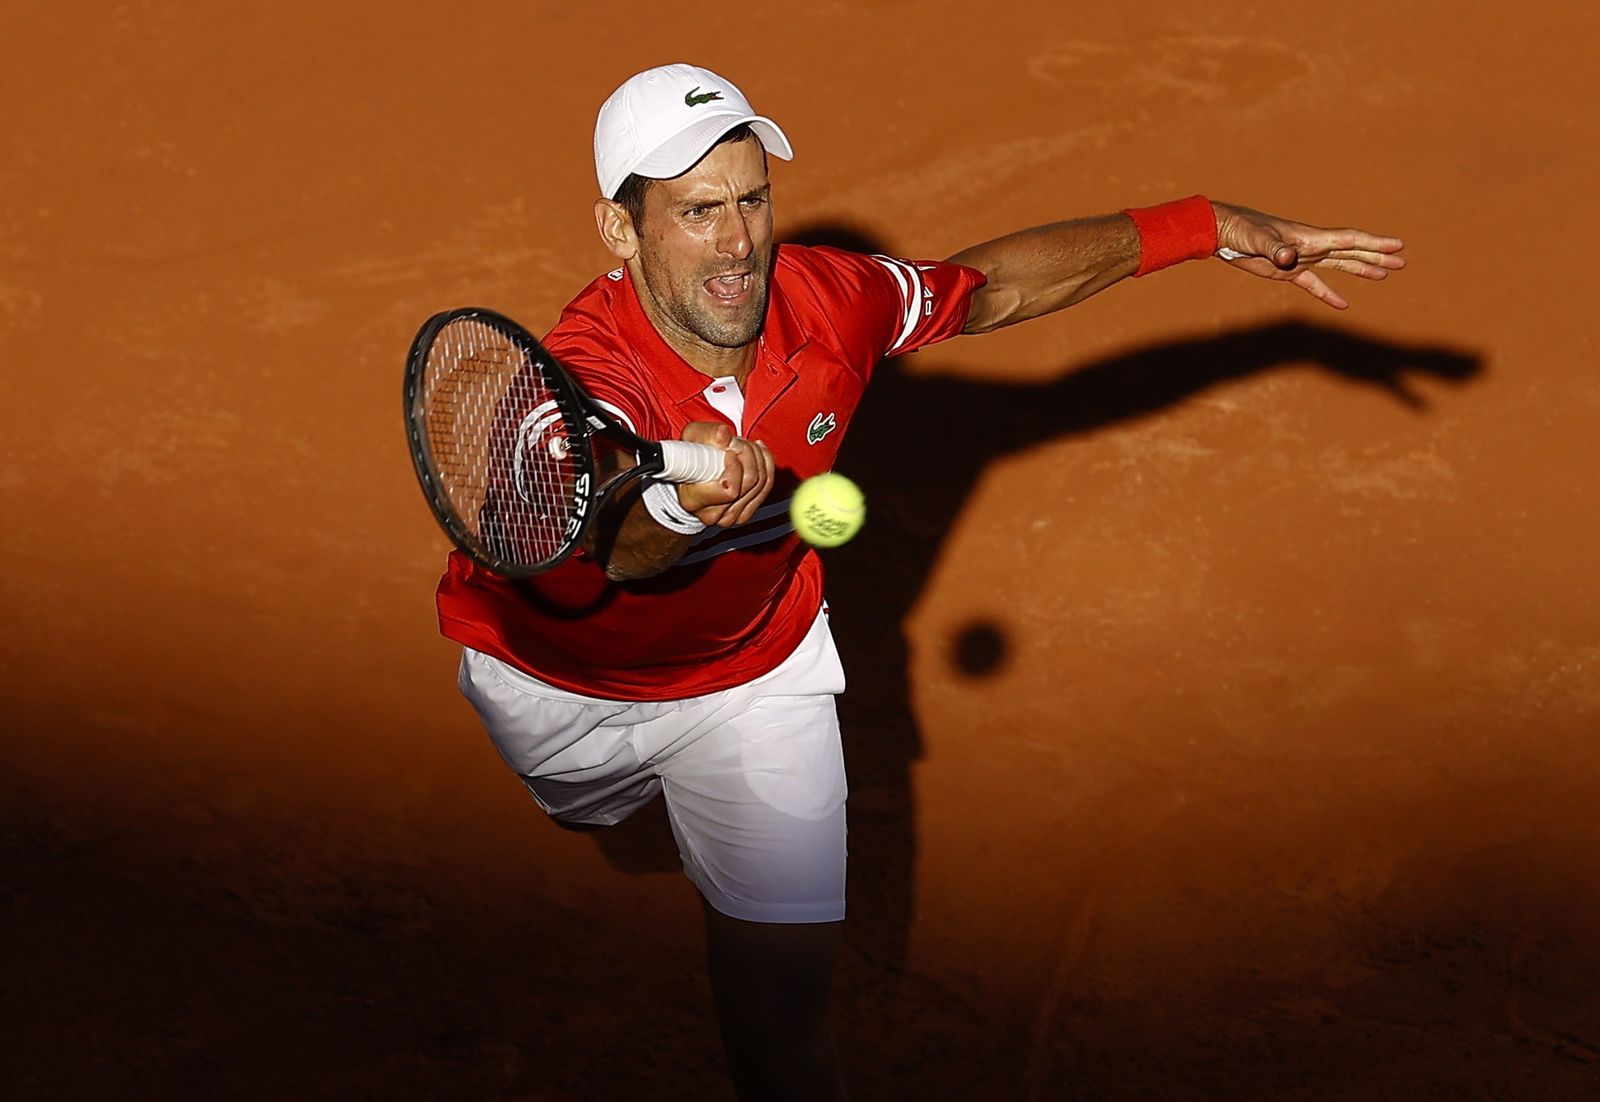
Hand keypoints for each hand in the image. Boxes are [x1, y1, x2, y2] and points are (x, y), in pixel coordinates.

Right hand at [675, 421, 775, 527]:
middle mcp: (711, 514)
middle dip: (748, 453)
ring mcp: (729, 517)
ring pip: (761, 483)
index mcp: (692, 499)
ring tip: (743, 447)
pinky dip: (765, 465)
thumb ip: (707, 434)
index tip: (729, 451)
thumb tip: (724, 435)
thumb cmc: (690, 458)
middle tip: (737, 443)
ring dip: (757, 458)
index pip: (729, 489)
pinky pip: (767, 486)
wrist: (692, 476)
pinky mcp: (744, 514)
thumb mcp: (692, 437)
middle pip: (749, 482)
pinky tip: (756, 455)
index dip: (734, 466)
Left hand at [1213, 202, 1405, 309]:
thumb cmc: (1242, 231)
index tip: (1397, 245)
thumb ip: (1275, 248)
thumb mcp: (1258, 240)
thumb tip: (1289, 258)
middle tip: (1402, 261)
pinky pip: (1314, 284)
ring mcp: (1302, 259)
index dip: (1374, 243)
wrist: (1225, 233)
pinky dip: (1328, 294)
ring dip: (1362, 269)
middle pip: (1352, 252)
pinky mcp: (1288, 272)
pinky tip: (1343, 304)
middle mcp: (1311, 247)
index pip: (1349, 240)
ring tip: (1384, 274)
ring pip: (1339, 265)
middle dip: (1377, 256)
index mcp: (1310, 238)